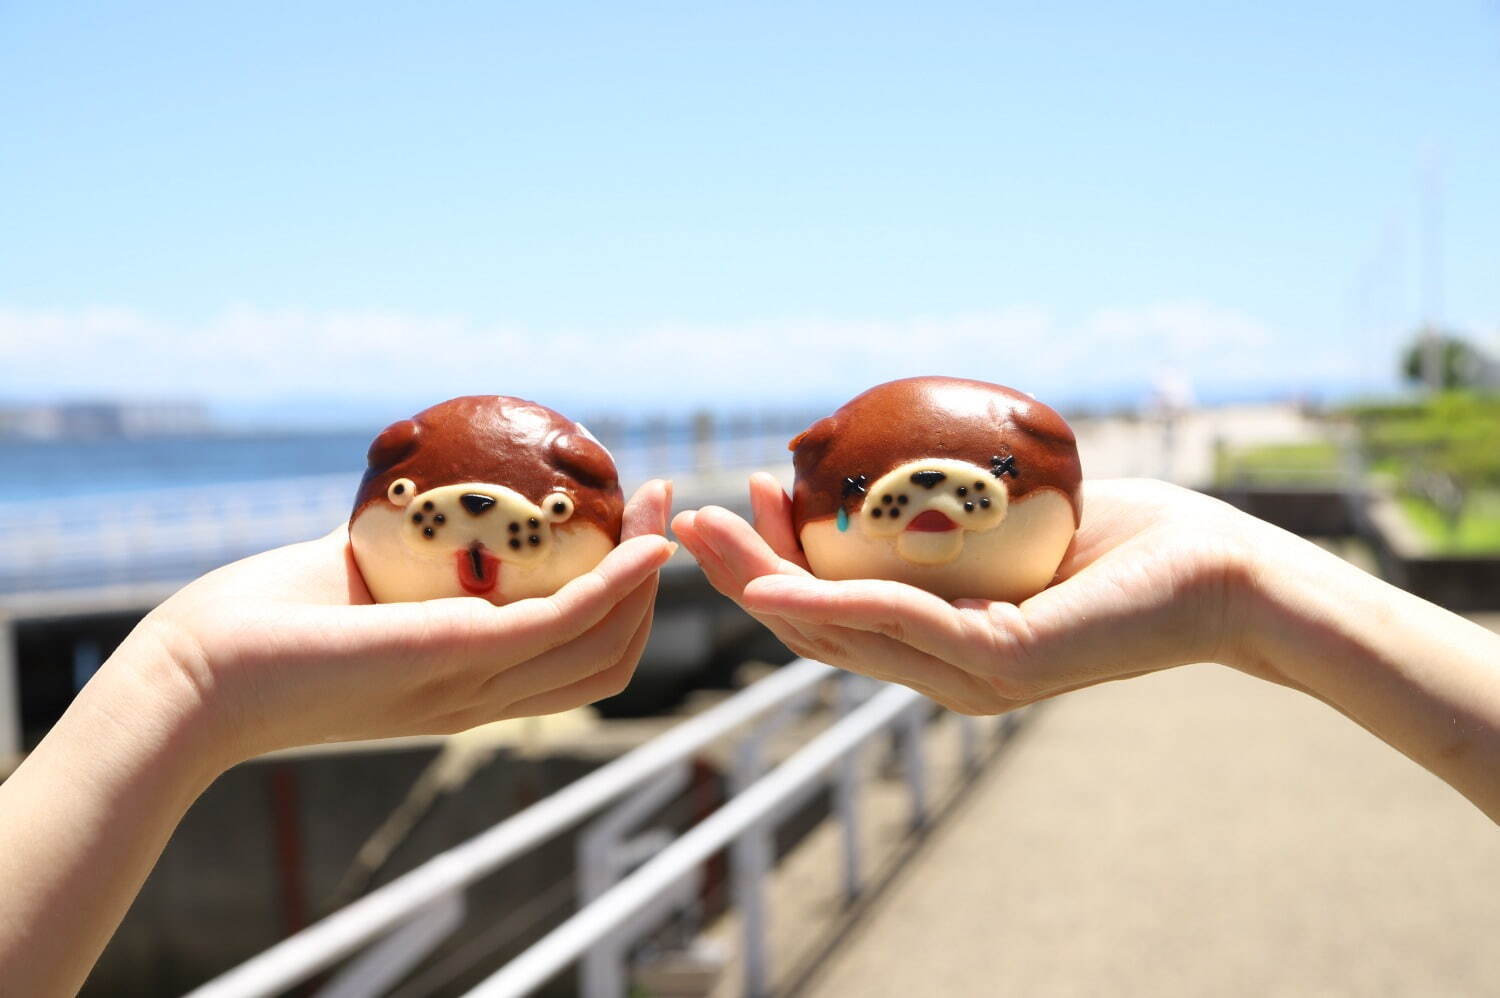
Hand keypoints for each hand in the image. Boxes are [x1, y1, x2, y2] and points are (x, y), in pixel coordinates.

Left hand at [135, 479, 674, 767]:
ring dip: (646, 574)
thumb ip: (409, 553)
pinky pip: (564, 622)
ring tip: (661, 508)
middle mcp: (483, 697)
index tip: (628, 530)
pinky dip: (618, 582)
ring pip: (604, 644)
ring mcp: (476, 684)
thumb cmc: (260, 626)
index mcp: (465, 689)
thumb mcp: (357, 579)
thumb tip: (435, 495)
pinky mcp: (460, 658)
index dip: (618, 602)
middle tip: (660, 506)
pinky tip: (643, 541)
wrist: (198, 674)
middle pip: (608, 656)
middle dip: (650, 584)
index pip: (572, 661)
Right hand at [673, 474, 1261, 714]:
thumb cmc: (1126, 535)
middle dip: (746, 577)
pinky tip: (778, 579)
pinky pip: (900, 624)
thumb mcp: (1013, 513)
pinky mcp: (1003, 663)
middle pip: (821, 628)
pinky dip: (830, 599)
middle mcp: (948, 671)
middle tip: (690, 523)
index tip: (747, 498)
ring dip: (765, 586)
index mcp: (945, 643)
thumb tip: (895, 456)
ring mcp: (972, 676)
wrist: (1223, 572)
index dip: (776, 564)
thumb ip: (950, 509)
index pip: (841, 609)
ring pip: (842, 631)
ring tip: (709, 539)